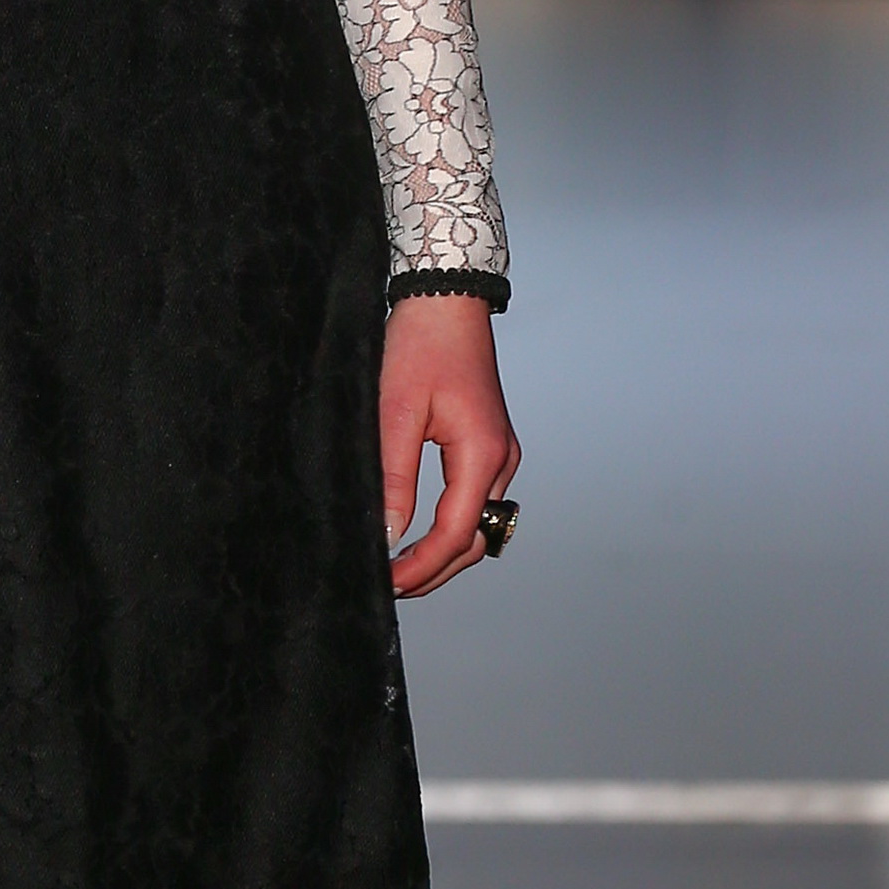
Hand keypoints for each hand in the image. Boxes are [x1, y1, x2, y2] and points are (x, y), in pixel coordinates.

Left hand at [379, 290, 518, 597]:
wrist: (445, 302)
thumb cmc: (421, 346)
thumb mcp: (394, 413)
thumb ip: (393, 479)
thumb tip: (389, 535)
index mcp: (482, 454)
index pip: (457, 534)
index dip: (422, 568)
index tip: (388, 584)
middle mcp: (501, 460)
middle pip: (476, 541)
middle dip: (435, 571)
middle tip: (390, 586)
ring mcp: (499, 454)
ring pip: (479, 526)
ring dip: (444, 554)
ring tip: (400, 569)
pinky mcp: (488, 447)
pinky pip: (475, 503)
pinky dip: (450, 529)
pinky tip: (418, 535)